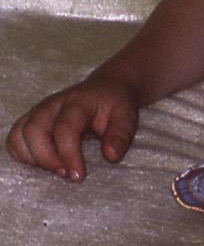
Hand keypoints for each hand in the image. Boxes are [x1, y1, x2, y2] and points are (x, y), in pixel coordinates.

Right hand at [6, 76, 142, 181]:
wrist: (107, 89)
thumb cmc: (115, 105)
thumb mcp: (128, 115)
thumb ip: (121, 135)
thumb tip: (110, 157)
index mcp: (78, 101)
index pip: (65, 128)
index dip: (68, 154)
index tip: (79, 176)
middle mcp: (53, 104)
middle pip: (33, 130)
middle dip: (46, 158)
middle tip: (67, 173)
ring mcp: (38, 111)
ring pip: (18, 135)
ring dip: (32, 158)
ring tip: (56, 169)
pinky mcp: (31, 120)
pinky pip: (15, 140)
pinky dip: (24, 156)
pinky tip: (45, 163)